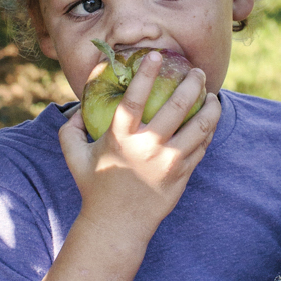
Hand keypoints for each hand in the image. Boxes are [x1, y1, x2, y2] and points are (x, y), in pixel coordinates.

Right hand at [59, 51, 220, 234]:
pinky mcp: (182, 174)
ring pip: (199, 126)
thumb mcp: (74, 156)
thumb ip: (69, 129)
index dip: (147, 72)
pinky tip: (209, 120)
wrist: (117, 225)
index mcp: (120, 137)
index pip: (135, 96)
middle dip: (191, 83)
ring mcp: (168, 162)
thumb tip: (75, 108)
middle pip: (177, 105)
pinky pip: (202, 146)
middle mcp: (147, 146)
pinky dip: (208, 130)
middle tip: (196, 71)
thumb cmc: (95, 187)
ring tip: (211, 95)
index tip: (157, 55)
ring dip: (209, 106)